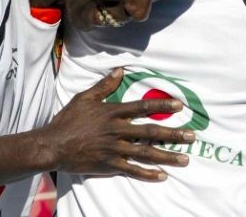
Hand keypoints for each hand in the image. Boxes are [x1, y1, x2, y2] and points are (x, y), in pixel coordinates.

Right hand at [47, 68, 194, 181]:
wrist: (53, 145)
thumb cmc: (68, 120)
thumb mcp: (84, 98)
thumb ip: (104, 86)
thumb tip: (120, 70)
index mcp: (112, 112)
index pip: (142, 107)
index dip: (162, 105)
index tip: (179, 105)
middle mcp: (117, 130)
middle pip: (150, 132)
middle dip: (173, 134)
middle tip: (192, 136)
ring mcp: (114, 149)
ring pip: (146, 153)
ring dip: (167, 156)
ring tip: (185, 159)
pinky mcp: (109, 164)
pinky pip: (132, 169)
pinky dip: (148, 173)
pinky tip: (163, 175)